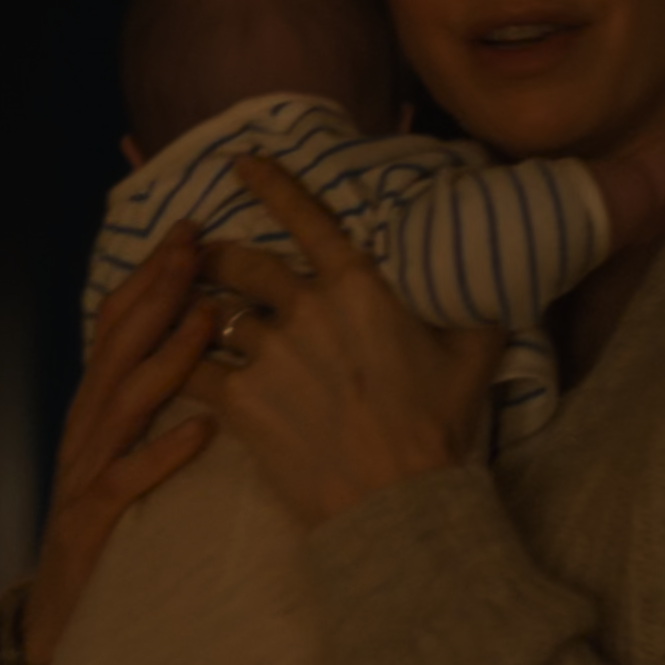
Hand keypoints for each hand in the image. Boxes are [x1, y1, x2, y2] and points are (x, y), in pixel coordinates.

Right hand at [22, 220, 219, 664]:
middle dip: (157, 291)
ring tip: (209, 318)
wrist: (58, 620)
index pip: (115, 326)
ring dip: (168, 356)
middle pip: (118, 346)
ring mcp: (83, 474)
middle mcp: (83, 430)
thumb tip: (199, 347)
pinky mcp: (92, 523)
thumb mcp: (123, 455)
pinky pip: (129, 481)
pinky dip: (164, 453)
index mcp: (92, 409)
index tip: (189, 229)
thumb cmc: (103, 533)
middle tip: (197, 243)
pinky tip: (201, 431)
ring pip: (124, 402)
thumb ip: (148, 406)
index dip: (149, 276)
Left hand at [185, 155, 504, 531]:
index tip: (240, 163)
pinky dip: (179, 362)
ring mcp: (268, 354)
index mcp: (358, 287)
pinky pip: (195, 368)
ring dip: (195, 309)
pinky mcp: (241, 399)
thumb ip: (475, 306)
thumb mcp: (474, 354)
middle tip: (199, 252)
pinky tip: (166, 363)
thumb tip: (498, 277)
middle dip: (215, 254)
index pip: (307, 219)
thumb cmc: (438, 427)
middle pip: (242, 264)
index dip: (271, 185)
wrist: (397, 501)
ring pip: (213, 314)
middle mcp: (305, 309)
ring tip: (177, 309)